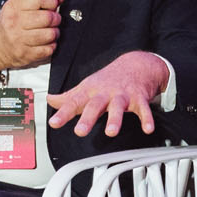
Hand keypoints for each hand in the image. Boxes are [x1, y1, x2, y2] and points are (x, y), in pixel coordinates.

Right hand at [0, 0, 65, 73]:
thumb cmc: (9, 24)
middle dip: (55, 18)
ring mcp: (20, 40)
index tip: (52, 4)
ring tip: (48, 31)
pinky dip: (51, 45)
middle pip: (48, 17)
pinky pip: (49, 49)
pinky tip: (44, 42)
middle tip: (51, 20)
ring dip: (54, 33)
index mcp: (14, 7)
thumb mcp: (21, 6)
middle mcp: (15, 22)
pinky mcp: (26, 54)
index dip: (52, 0)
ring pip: (51, 34)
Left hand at [47, 50, 169, 137]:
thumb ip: (69, 97)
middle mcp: (106, 93)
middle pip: (95, 105)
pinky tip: (147, 128)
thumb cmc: (108, 79)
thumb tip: (49, 100)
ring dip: (115, 119)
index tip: (54, 123)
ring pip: (118, 107)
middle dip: (87, 118)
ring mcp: (123, 95)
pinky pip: (143, 109)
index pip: (74, 102)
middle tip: (80, 131)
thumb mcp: (87, 86)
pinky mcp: (139, 98)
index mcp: (91, 91)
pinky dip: (146, 118)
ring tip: (111, 132)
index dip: (63, 113)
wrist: (136, 64)